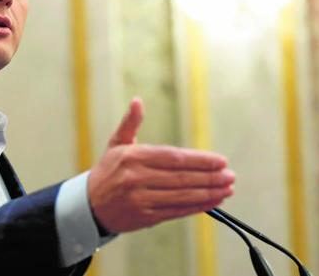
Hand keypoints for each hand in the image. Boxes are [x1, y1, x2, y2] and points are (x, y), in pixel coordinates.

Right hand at [88, 97, 234, 232]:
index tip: (220, 160)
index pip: (173, 158)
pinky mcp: (145, 217)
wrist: (89, 206)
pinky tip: (213, 202)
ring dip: (208, 193)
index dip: (199, 160)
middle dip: (209, 177)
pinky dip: (197, 207)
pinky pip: (177, 211)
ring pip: (182, 196)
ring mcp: (141, 199)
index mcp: (132, 157)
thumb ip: (130, 123)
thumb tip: (137, 101)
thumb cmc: (108, 171)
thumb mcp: (116, 144)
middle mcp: (136, 178)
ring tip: (227, 188)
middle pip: (181, 178)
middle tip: (230, 175)